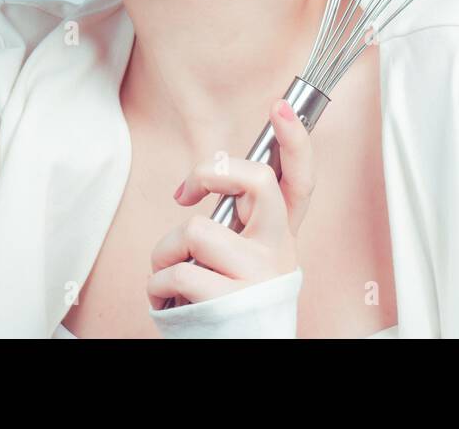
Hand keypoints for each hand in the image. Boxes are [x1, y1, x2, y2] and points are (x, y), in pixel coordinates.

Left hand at [147, 98, 316, 308]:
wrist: (240, 350)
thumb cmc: (230, 300)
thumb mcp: (245, 258)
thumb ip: (239, 222)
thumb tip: (206, 181)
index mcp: (282, 236)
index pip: (301, 179)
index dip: (295, 140)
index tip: (281, 106)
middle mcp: (279, 252)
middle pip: (257, 183)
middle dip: (210, 173)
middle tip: (187, 194)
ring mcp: (257, 276)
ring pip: (196, 230)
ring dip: (166, 252)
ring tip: (172, 273)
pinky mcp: (228, 302)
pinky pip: (174, 271)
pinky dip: (157, 285)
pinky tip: (169, 299)